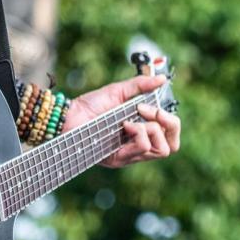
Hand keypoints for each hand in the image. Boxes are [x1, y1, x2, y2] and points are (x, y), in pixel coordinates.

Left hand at [62, 74, 180, 168]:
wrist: (67, 116)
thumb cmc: (89, 105)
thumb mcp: (118, 91)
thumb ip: (141, 85)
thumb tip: (162, 79)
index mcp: (141, 132)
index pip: (170, 137)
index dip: (171, 122)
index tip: (156, 106)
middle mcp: (137, 147)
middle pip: (171, 147)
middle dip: (168, 125)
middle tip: (149, 111)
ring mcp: (129, 155)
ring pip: (160, 149)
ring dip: (150, 128)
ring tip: (130, 118)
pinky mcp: (119, 159)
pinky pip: (142, 148)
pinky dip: (138, 131)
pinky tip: (124, 124)